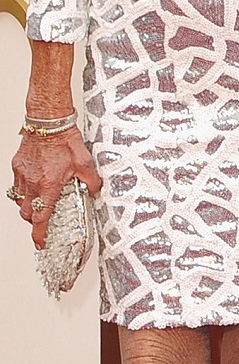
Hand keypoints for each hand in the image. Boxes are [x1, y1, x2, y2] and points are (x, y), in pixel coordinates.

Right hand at [10, 127, 101, 249]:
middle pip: (27, 212)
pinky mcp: (17, 165)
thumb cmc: (64, 139)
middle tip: (42, 221)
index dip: (39, 234)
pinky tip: (34, 184)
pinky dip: (23, 190)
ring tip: (39, 202)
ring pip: (19, 199)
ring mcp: (22, 174)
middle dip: (33, 221)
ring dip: (28, 205)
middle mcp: (32, 182)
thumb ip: (91, 181)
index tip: (40, 243)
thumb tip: (95, 191)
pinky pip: (16, 185)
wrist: (48, 120)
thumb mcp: (85, 162)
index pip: (41, 217)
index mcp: (48, 185)